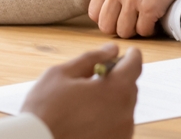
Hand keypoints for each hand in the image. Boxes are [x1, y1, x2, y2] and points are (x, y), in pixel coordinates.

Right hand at [21, 42, 141, 138]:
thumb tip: (111, 50)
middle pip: (130, 87)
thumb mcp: (62, 74)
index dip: (130, 55)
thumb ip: (91, 58)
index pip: (135, 65)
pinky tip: (87, 119)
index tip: (126, 53)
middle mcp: (125, 112)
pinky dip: (108, 118)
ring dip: (112, 100)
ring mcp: (123, 132)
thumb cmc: (45, 112)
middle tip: (95, 79)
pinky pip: (118, 125)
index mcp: (115, 90)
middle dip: (117, 79)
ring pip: (124, 107)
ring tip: (85, 103)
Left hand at [89, 0, 180, 37]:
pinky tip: (155, 19)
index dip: (107, 19)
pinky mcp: (150, 6)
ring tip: (144, 20)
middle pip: (106, 26)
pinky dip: (150, 29)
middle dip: (119, 28)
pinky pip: (143, 31)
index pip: (94, 12)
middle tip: (132, 22)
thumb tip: (106, 12)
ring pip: (124, 31)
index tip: (118, 17)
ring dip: (135, 29)